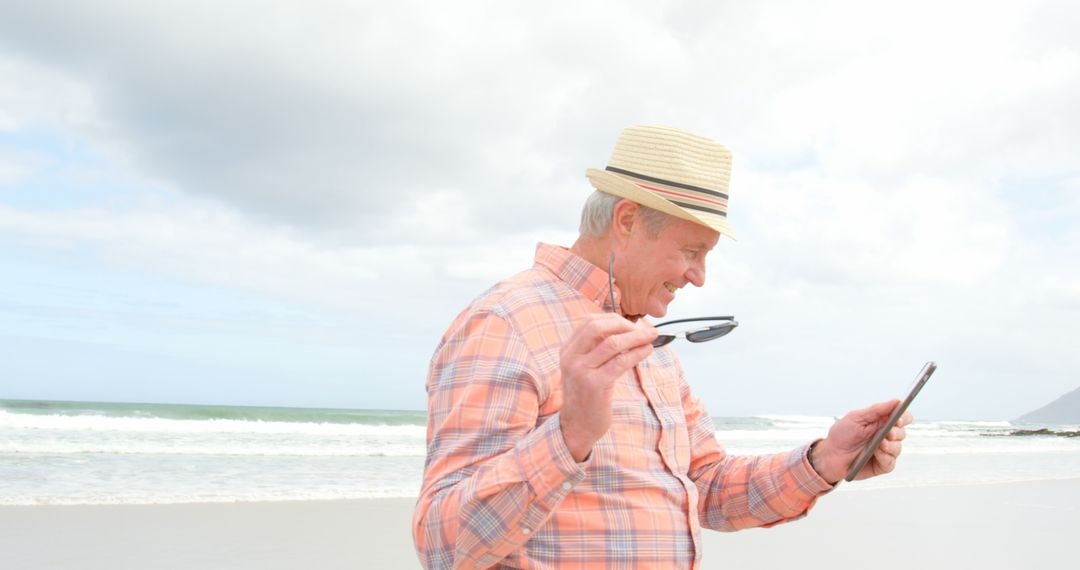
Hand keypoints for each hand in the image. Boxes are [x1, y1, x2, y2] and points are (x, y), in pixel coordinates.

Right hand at [559, 313, 656, 460]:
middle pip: (598, 327)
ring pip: (612, 343)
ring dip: (636, 337)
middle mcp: (571, 357)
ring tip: (651, 337)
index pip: (589, 321)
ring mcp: (582, 371)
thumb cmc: (585, 396)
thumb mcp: (583, 368)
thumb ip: (596, 350)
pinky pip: (620, 362)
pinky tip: (647, 351)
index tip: (631, 324)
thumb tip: (626, 331)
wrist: (577, 426)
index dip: (614, 319)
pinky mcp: (595, 385)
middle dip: (625, 325)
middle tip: (643, 330)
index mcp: (568, 350)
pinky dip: (637, 353)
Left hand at [809, 400, 912, 483]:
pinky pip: (890, 462)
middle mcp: (886, 436)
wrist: (830, 455)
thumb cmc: (842, 434)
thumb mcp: (856, 418)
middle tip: (888, 433)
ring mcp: (885, 451)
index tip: (899, 418)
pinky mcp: (882, 465)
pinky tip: (876, 453)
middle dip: (897, 432)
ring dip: (890, 445)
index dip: (904, 417)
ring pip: (897, 448)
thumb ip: (877, 410)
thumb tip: (897, 401)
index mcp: (882, 422)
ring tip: (879, 444)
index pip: (902, 417)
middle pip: (902, 433)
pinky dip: (885, 457)